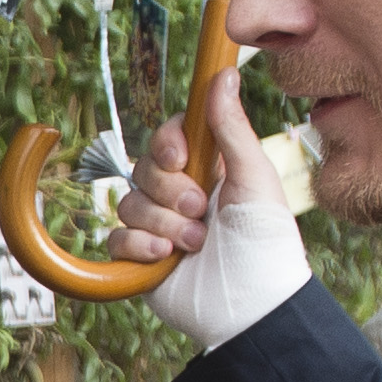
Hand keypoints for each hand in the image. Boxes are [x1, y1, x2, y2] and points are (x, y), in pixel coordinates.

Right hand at [102, 64, 308, 350]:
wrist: (252, 308)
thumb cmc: (265, 243)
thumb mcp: (254, 178)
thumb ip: (232, 127)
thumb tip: (223, 73)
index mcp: (209, 171)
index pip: (169, 137)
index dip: (167, 142)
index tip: (180, 156)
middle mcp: (181, 195)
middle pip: (143, 167)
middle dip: (170, 191)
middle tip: (201, 211)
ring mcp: (159, 227)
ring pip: (128, 202)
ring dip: (161, 224)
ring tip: (194, 243)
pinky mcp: (140, 259)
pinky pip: (115, 238)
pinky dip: (139, 247)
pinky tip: (166, 259)